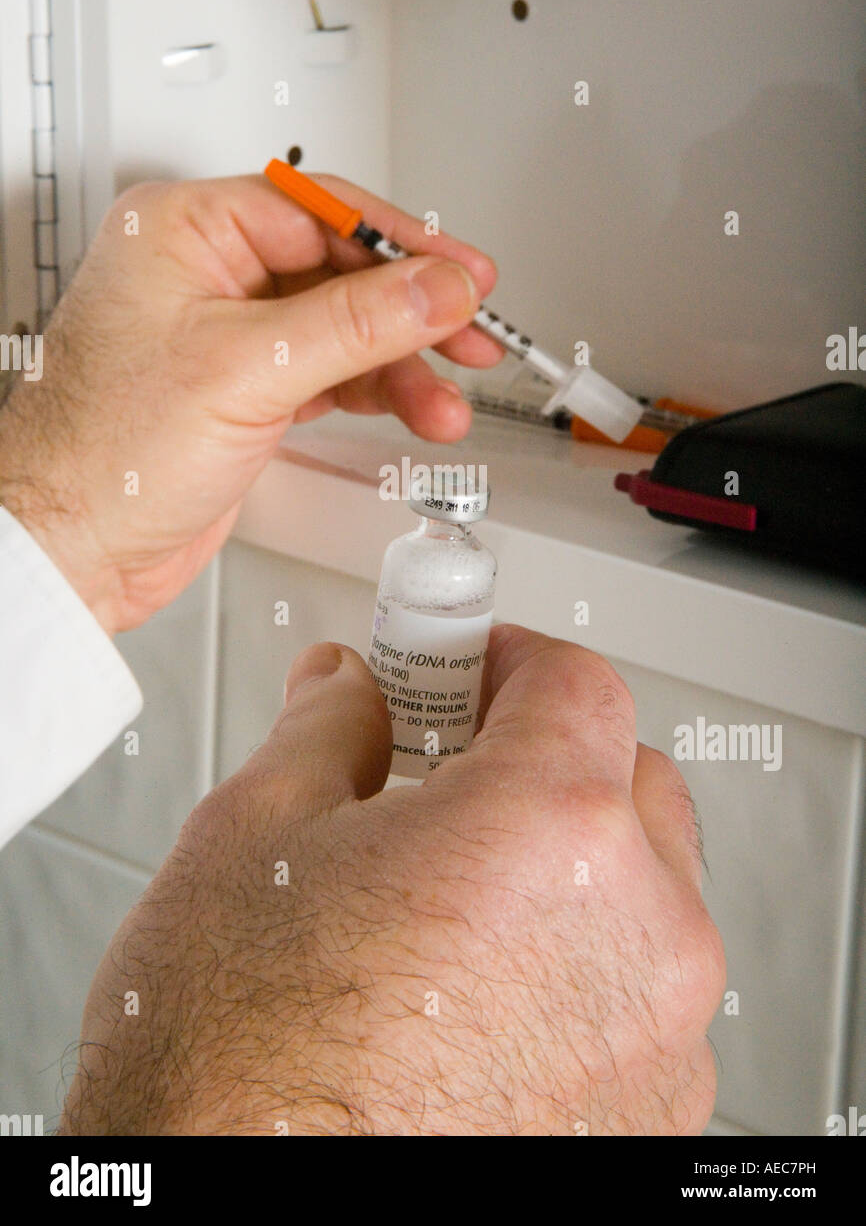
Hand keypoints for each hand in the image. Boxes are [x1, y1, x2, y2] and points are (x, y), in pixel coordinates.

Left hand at [0, 174, 499, 633]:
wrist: (72, 547)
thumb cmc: (103, 454)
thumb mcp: (248, 369)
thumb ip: (357, 324)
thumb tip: (438, 287)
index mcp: (185, 231)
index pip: (320, 211)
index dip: (401, 245)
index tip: (463, 273)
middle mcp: (206, 272)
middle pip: (341, 270)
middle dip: (412, 312)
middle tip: (472, 332)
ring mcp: (227, 332)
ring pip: (344, 326)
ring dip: (402, 364)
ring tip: (445, 399)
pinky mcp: (244, 388)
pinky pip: (330, 371)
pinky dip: (375, 391)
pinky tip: (413, 408)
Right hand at [60, 626, 724, 1136]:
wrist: (235, 1204)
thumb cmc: (235, 1062)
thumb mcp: (254, 833)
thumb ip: (329, 729)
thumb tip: (350, 691)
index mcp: (548, 832)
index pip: (577, 683)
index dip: (506, 660)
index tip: (465, 672)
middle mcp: (634, 935)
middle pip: (628, 780)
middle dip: (546, 761)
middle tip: (450, 777)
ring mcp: (658, 1041)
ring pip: (647, 893)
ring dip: (572, 870)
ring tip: (453, 898)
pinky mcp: (648, 1120)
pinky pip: (641, 997)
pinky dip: (584, 969)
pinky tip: (478, 988)